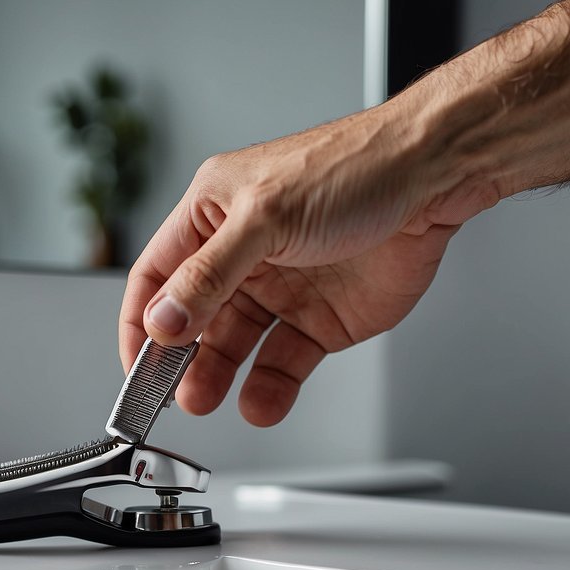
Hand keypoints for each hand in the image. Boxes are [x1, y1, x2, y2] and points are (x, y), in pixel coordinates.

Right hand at [120, 102, 491, 426]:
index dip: (140, 320)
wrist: (434, 179)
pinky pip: (284, 362)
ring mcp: (282, 288)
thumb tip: (164, 318)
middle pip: (193, 318)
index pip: (157, 274)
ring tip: (207, 398)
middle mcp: (243, 252)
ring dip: (217, 375)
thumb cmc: (354, 168)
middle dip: (178, 358)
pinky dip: (270, 387)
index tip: (135, 364)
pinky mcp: (320, 319)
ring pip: (235, 345)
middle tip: (171, 393)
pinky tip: (261, 401)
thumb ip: (209, 274)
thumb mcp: (264, 217)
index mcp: (214, 214)